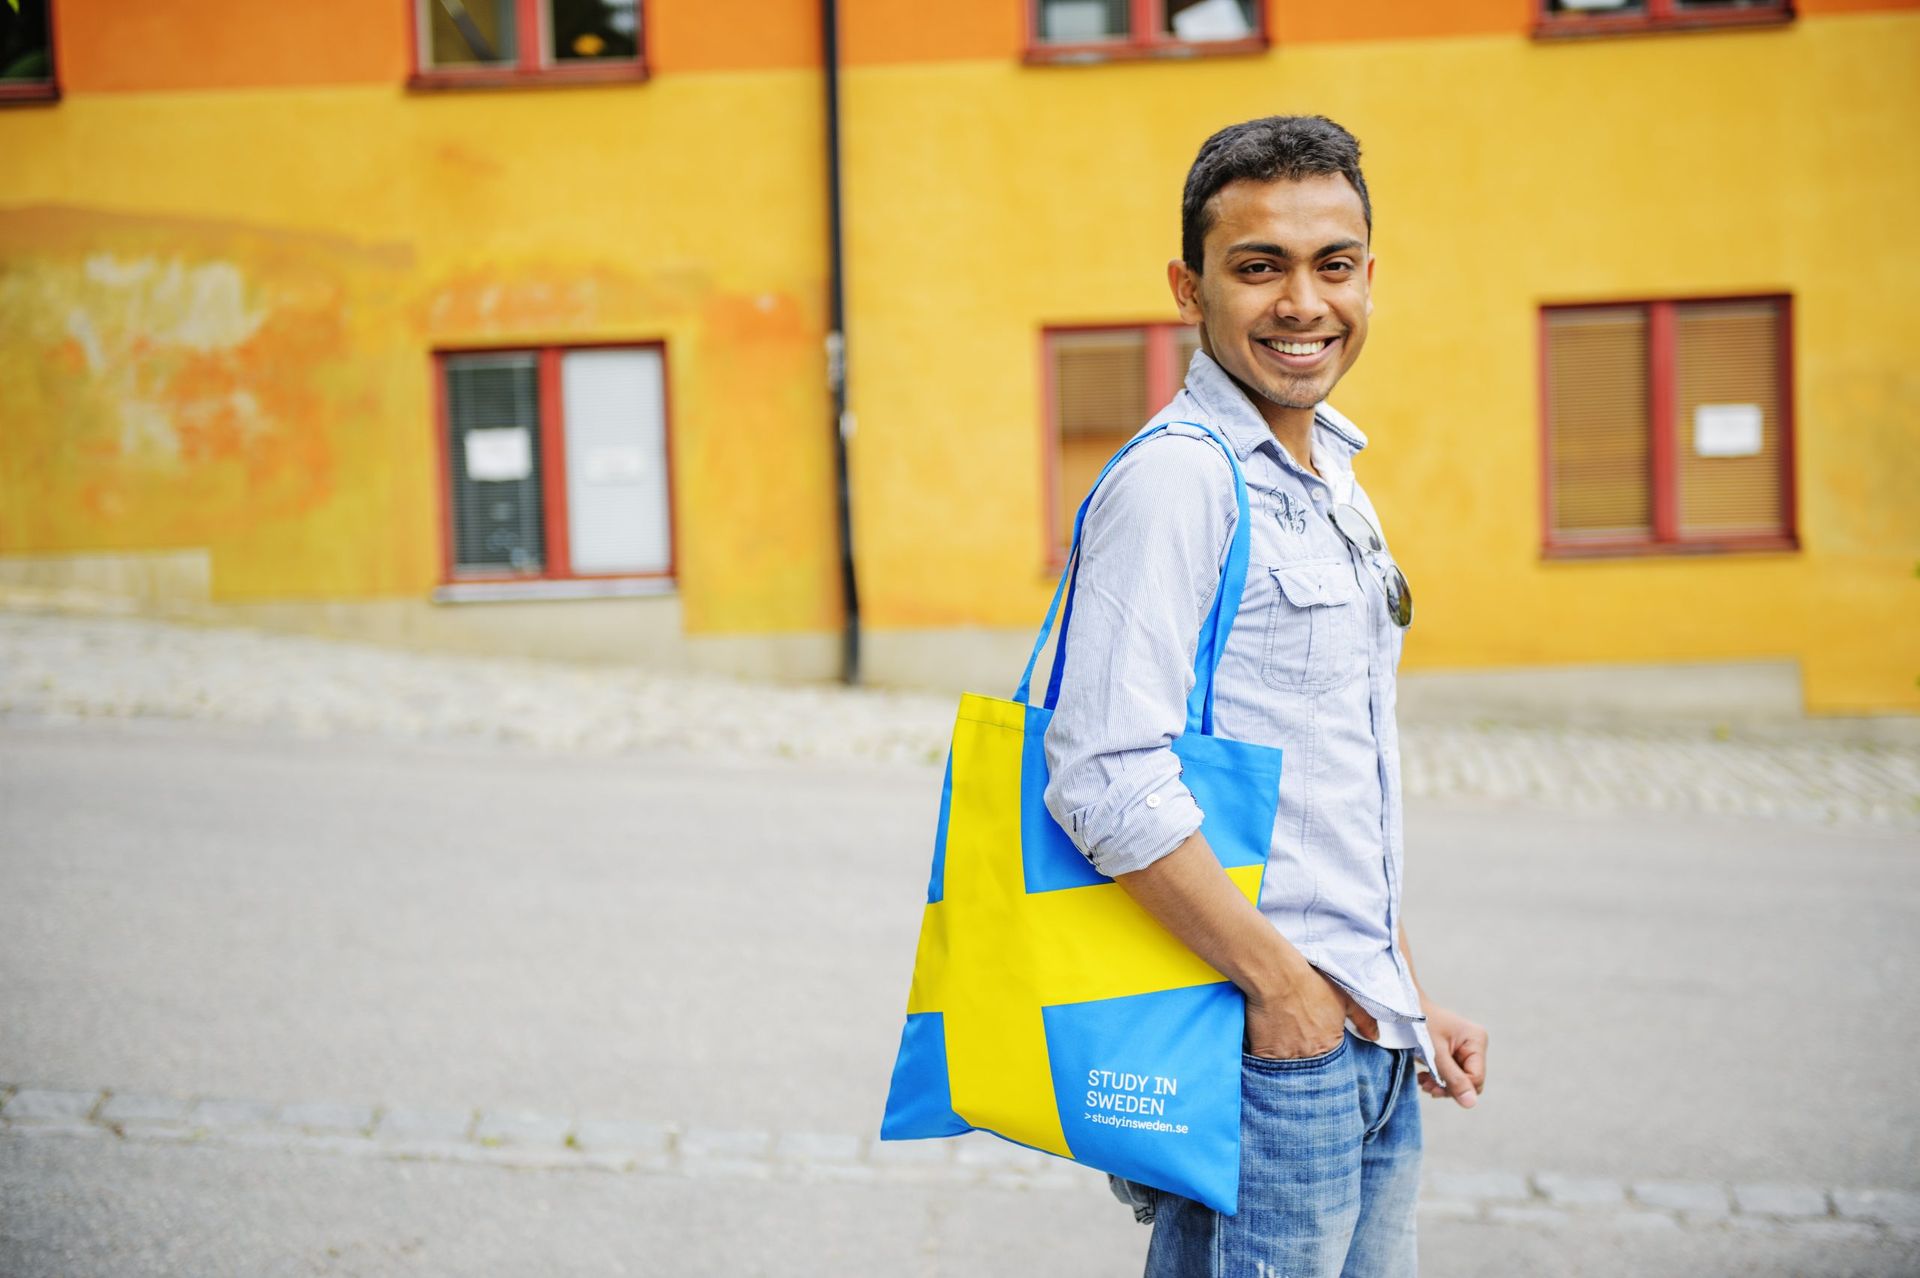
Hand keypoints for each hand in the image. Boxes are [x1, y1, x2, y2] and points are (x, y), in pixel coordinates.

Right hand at [1245, 968, 1377, 1059]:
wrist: (1277, 976)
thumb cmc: (1311, 983)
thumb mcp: (1344, 998)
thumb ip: (1363, 1019)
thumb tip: (1375, 1037)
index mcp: (1330, 1045)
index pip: (1330, 1059)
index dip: (1321, 1048)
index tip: (1312, 1037)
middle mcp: (1311, 1056)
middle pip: (1309, 1065)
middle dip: (1304, 1055)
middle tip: (1296, 1038)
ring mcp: (1287, 1057)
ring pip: (1288, 1067)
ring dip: (1286, 1058)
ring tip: (1281, 1040)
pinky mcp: (1265, 1055)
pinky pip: (1266, 1065)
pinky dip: (1267, 1056)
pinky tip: (1266, 1041)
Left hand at [1417, 1004, 1487, 1108]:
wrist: (1404, 1007)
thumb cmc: (1419, 1025)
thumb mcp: (1435, 1053)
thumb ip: (1453, 1078)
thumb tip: (1471, 1104)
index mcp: (1476, 1040)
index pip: (1476, 1078)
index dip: (1457, 1088)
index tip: (1433, 1089)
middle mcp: (1476, 1044)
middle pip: (1470, 1080)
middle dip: (1448, 1087)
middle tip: (1425, 1086)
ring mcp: (1466, 1048)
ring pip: (1461, 1079)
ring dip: (1441, 1084)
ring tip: (1422, 1081)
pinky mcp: (1456, 1052)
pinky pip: (1453, 1073)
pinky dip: (1439, 1077)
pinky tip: (1424, 1076)